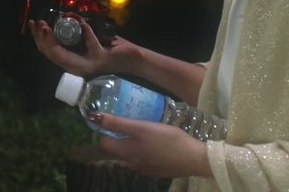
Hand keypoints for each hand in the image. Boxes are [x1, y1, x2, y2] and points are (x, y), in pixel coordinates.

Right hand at [27, 18, 139, 77]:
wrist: (133, 59)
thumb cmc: (112, 48)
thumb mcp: (89, 42)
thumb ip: (77, 36)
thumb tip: (62, 18)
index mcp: (74, 63)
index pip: (50, 53)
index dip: (39, 40)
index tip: (34, 25)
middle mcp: (78, 68)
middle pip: (52, 55)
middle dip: (41, 39)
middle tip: (37, 24)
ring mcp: (89, 65)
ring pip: (63, 56)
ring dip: (52, 40)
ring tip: (46, 26)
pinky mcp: (101, 60)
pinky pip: (91, 45)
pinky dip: (87, 33)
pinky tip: (83, 23)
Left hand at [91, 113, 212, 178]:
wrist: (194, 159)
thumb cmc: (167, 139)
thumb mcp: (141, 127)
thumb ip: (117, 123)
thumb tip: (95, 117)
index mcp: (126, 152)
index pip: (105, 143)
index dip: (105, 131)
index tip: (111, 120)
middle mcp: (132, 163)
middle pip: (119, 149)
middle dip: (121, 137)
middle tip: (131, 123)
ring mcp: (145, 169)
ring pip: (132, 154)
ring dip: (134, 144)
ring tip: (146, 131)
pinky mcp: (157, 171)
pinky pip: (145, 159)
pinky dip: (146, 151)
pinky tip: (157, 143)